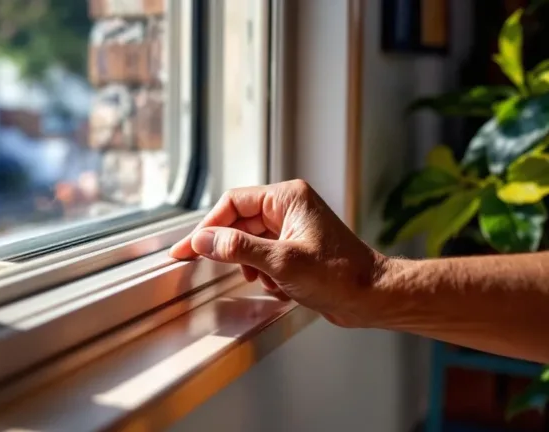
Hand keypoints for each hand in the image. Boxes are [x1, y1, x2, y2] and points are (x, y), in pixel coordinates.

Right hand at [169, 180, 387, 327]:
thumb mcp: (282, 262)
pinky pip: (264, 255)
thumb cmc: (340, 276)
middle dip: (230, 249)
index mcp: (287, 198)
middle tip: (205, 264)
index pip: (233, 203)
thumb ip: (238, 248)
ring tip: (262, 279)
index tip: (187, 247)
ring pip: (250, 241)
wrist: (373, 297)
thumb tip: (203, 240)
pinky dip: (264, 272)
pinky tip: (278, 286)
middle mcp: (289, 207)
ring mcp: (292, 227)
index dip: (207, 226)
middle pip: (239, 221)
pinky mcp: (296, 247)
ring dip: (248, 264)